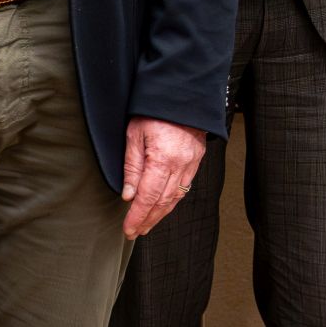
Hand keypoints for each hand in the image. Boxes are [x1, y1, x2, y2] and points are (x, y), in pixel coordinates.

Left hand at [120, 116, 207, 237]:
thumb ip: (132, 166)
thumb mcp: (134, 134)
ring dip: (161, 213)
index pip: (148, 197)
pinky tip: (164, 206)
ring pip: (176, 197)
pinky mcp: (197, 159)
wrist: (182, 94)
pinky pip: (185, 186)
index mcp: (163, 159)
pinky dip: (173, 200)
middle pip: (163, 201)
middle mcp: (180, 164)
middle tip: (135, 232)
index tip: (128, 229)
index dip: (138, 216)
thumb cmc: (155, 110)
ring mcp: (191, 163)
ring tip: (147, 224)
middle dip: (148, 220)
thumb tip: (128, 195)